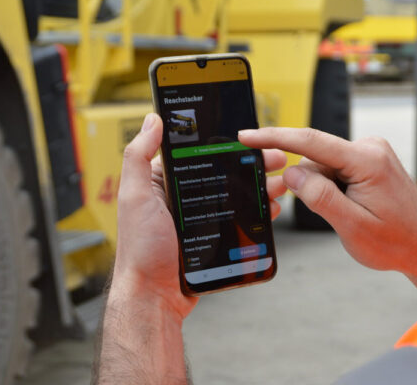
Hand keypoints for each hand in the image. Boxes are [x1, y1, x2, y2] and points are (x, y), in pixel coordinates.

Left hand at [113, 113, 287, 319]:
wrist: (155, 296)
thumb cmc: (140, 249)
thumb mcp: (135, 196)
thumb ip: (138, 156)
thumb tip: (153, 119)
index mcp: (166, 182)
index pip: (201, 152)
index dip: (227, 142)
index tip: (250, 136)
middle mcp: (185, 196)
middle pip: (225, 172)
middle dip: (253, 163)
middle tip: (276, 159)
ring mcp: (202, 217)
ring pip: (238, 194)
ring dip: (262, 186)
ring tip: (281, 182)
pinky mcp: (216, 237)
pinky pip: (241, 219)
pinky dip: (259, 212)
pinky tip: (272, 208)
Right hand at [238, 127, 416, 272]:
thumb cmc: (395, 241)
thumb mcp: (352, 227)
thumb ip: (320, 198)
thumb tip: (292, 174)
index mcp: (367, 161)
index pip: (310, 142)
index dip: (274, 138)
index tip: (247, 136)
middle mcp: (369, 148)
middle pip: (315, 160)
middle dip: (311, 187)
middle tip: (333, 216)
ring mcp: (370, 152)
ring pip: (323, 167)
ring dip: (325, 191)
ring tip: (351, 215)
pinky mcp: (369, 160)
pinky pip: (335, 169)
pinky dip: (334, 188)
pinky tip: (351, 207)